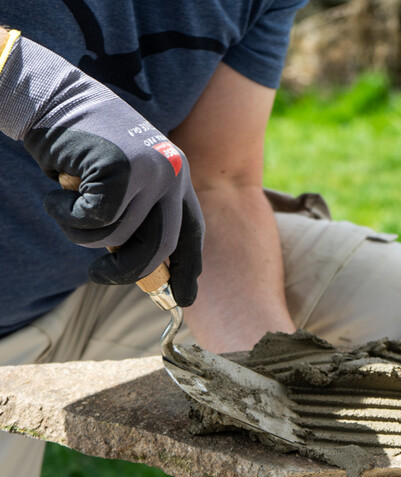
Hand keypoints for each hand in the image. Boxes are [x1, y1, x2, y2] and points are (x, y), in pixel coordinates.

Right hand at [0, 34, 202, 305]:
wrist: (54, 98)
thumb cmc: (85, 148)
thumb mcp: (126, 181)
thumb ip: (140, 214)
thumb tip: (151, 266)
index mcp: (179, 177)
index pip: (192, 233)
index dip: (189, 268)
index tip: (186, 299)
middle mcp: (172, 175)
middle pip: (160, 246)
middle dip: (128, 271)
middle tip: (100, 276)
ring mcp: (149, 171)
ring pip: (117, 236)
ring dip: (82, 232)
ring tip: (67, 205)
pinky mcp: (119, 170)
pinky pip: (93, 220)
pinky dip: (67, 215)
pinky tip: (57, 193)